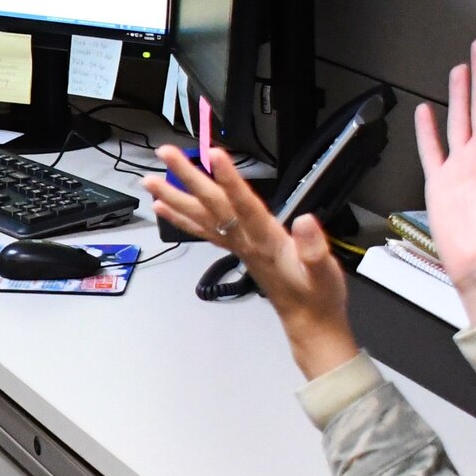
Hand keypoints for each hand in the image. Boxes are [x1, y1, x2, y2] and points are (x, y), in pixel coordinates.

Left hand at [144, 144, 359, 379]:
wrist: (308, 321)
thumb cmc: (318, 296)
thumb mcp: (325, 274)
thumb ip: (314, 249)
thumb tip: (305, 221)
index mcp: (267, 242)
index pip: (244, 205)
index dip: (229, 180)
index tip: (214, 154)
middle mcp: (245, 241)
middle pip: (213, 205)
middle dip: (189, 178)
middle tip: (166, 154)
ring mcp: (238, 246)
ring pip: (201, 217)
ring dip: (175, 197)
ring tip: (150, 180)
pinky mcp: (237, 249)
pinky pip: (203, 230)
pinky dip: (182, 218)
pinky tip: (164, 207)